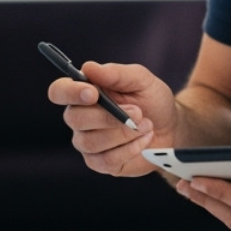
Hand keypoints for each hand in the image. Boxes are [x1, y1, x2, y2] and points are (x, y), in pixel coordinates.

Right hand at [48, 62, 175, 177]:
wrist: (171, 128)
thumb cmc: (152, 100)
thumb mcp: (141, 80)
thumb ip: (115, 73)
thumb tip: (88, 68)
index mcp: (84, 92)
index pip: (59, 91)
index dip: (70, 92)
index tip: (93, 93)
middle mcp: (80, 118)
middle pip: (74, 119)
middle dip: (108, 116)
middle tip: (138, 112)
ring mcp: (87, 142)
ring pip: (91, 142)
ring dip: (124, 133)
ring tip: (146, 125)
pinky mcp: (100, 163)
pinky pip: (106, 160)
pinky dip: (129, 149)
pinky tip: (143, 140)